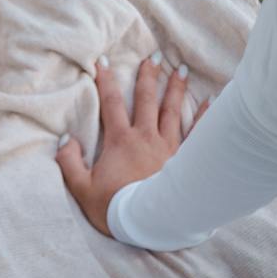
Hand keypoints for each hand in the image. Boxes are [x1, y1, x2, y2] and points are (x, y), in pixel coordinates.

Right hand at [56, 56, 199, 235]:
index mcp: (119, 141)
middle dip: (148, 76)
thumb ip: (69, 161)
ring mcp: (167, 146)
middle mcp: (145, 137)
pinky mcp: (183, 159)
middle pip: (146, 100)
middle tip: (154, 56)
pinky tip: (211, 101)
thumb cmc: (114, 207)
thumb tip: (66, 138)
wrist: (149, 221)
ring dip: (175, 88)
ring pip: (172, 110)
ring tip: (180, 69)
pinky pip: (195, 133)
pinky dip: (203, 116)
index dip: (106, 81)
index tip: (104, 61)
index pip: (111, 104)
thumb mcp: (81, 187)